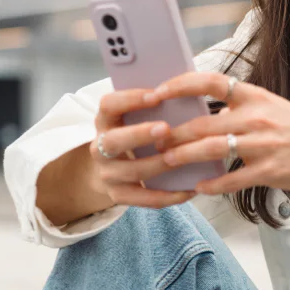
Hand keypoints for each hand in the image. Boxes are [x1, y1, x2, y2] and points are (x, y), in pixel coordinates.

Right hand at [90, 88, 199, 208]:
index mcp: (106, 120)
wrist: (113, 167)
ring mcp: (107, 173)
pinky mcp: (118, 195)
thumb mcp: (134, 116)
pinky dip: (167, 195)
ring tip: (184, 159)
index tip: (155, 95)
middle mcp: (100, 147)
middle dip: (140, 135)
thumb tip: (188, 90)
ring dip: (159, 165)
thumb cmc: (135, 132)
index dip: (129, 99)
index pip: (108, 104)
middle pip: (114, 141)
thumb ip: (153, 106)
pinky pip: (142, 199)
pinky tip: (189, 190)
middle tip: (165, 128)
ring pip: (132, 171)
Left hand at [150, 72, 289, 194]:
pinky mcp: (268, 171)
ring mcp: (262, 145)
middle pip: (204, 123)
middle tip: (154, 139)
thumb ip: (238, 106)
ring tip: (167, 161)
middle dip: (173, 133)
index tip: (158, 92)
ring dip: (184, 156)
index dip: (181, 84)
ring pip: (212, 149)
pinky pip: (232, 180)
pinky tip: (199, 187)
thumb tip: (207, 109)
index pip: (212, 82)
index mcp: (255, 97)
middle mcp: (257, 118)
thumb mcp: (269, 106)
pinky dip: (212, 185)